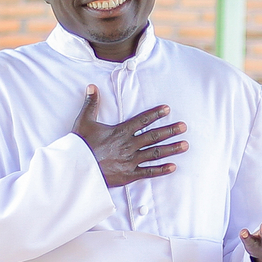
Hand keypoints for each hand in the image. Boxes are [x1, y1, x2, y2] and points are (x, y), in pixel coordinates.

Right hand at [73, 87, 187, 187]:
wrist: (76, 168)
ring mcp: (130, 160)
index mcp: (120, 131)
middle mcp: (129, 145)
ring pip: (155, 153)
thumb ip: (91, 104)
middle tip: (184, 127)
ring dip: (171, 149)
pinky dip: (161, 170)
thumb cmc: (80, 145)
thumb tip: (91, 86)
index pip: (142, 120)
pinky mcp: (129, 175)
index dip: (155, 114)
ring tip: (185, 145)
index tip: (167, 109)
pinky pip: (148, 172)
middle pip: (153, 136)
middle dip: (170, 131)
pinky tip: (173, 167)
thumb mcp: (84, 121)